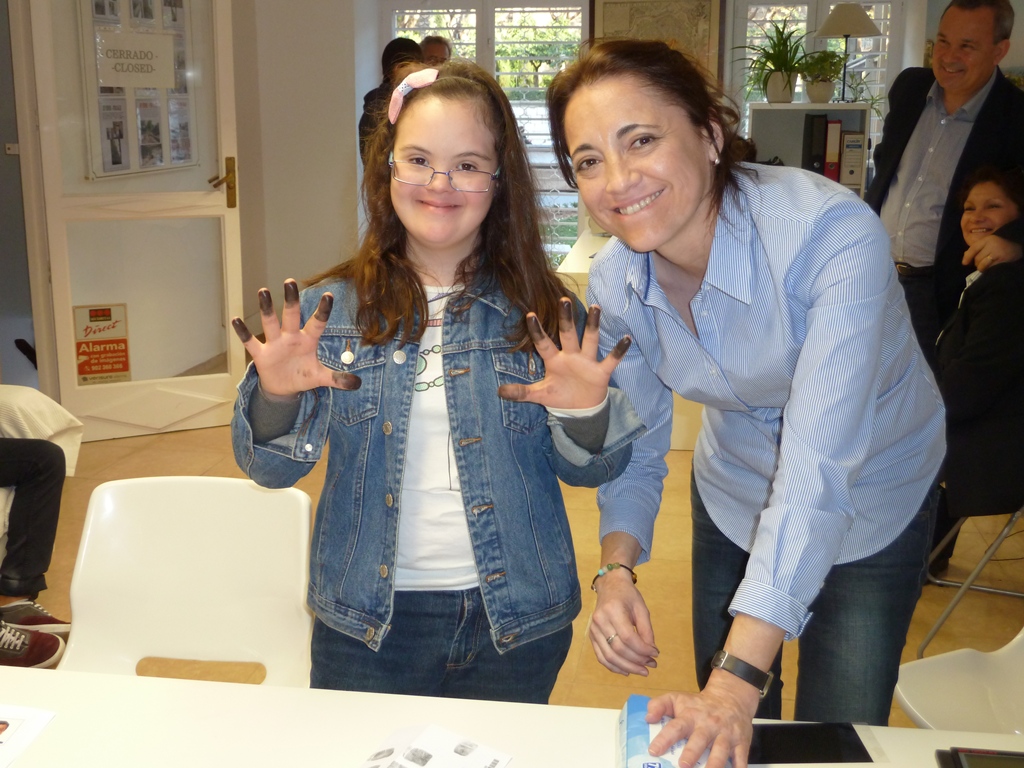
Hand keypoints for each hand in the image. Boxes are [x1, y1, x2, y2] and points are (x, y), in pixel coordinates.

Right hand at [231, 279, 360, 395]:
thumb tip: (358, 384)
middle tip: (290, 281)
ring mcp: (275, 344)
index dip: (323, 310)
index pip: (317, 323)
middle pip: (291, 315)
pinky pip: (250, 342)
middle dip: (291, 300)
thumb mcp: (320, 377)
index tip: (329, 295)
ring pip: (270, 322)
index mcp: (308, 341)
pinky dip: (243, 332)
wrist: (283, 388)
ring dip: (266, 309)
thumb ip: (338, 379)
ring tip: (263, 291)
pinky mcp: (261, 354)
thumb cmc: (302, 376)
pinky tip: (236, 320)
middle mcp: (291, 337)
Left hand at [496, 299, 630, 408]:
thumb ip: (521, 392)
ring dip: (593, 325)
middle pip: (568, 334)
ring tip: (596, 307)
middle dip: (566, 318)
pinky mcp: (601, 371)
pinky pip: (611, 359)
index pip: (544, 343)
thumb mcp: (540, 395)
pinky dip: (619, 350)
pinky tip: (626, 337)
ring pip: (590, 340)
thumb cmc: (560, 396)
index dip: (537, 331)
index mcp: (554, 360)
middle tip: (564, 300)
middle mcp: (571, 356)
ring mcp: (587, 361)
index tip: (530, 314)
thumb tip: (499, 392)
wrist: (581, 409)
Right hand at [588, 569, 658, 675]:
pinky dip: (614, 667)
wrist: (610, 586)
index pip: (628, 637)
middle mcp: (600, 621)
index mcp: (613, 610)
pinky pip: (601, 657)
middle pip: (618, 649)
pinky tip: (627, 671)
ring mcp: (593, 630)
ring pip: (609, 656)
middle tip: (652, 665)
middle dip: (637, 661)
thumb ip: (646, 630)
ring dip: (627, 667)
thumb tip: (651, 652)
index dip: (643, 649)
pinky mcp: (591, 636)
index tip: (656, 654)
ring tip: (642, 671)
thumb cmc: (628, 596)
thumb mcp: (641, 608)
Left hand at [646, 674, 759, 767]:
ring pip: (721, 750)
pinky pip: (741, 757)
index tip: (653, 751)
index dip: (664, 739)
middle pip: (699, 739)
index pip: (675, 727)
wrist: (731, 697)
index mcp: (690, 716)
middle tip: (683, 766)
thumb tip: (647, 718)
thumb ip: (659, 705)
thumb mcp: (677, 699)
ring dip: (714, 764)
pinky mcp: (741, 742)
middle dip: (691, 753)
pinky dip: (739, 767)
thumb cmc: (698, 705)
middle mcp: (708, 725)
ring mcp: (726, 734)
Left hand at [963, 235, 1022, 270]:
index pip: (973, 248)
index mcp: (988, 239)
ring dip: (982, 268)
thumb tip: (965, 256)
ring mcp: (997, 253)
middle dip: (977, 263)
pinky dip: (989, 270)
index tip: (964, 263)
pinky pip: (990, 268)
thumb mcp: (990, 242)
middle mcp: (992, 245)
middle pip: (977, 259)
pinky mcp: (1002, 260)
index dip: (967, 257)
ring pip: (982, 265)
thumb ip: (978, 248)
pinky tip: (992, 268)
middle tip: (982, 264)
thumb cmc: (1002, 243)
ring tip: (987, 266)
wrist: (1019, 244)